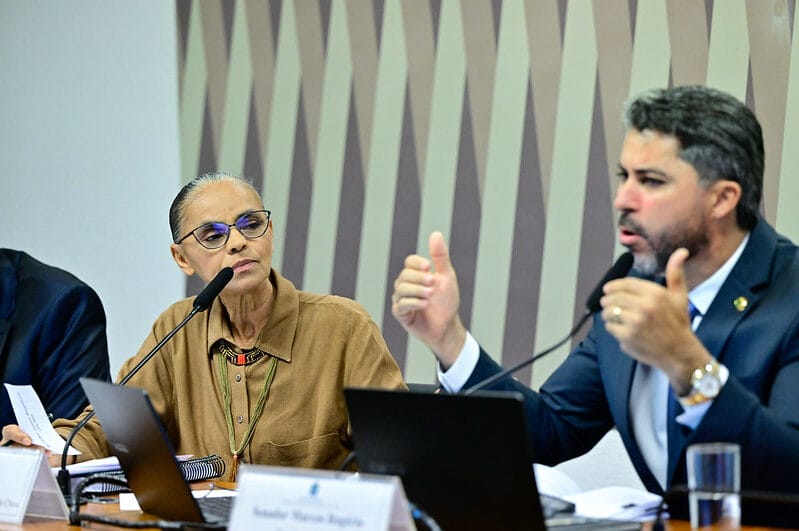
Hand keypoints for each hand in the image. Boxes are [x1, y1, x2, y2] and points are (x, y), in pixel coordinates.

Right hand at [392, 231, 466, 367]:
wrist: (447, 326)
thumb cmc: (446, 301)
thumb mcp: (446, 276)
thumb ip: (440, 257)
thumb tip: (435, 234)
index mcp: (416, 275)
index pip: (409, 262)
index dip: (416, 262)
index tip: (428, 266)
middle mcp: (406, 285)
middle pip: (404, 275)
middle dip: (419, 278)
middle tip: (433, 283)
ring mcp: (402, 299)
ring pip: (401, 289)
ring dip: (417, 290)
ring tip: (430, 295)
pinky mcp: (401, 314)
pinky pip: (400, 305)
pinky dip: (413, 303)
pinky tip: (425, 305)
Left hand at [600, 248, 710, 392]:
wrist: (680, 352)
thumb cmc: (678, 324)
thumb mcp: (680, 296)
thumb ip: (676, 273)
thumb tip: (681, 251)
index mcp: (655, 293)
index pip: (625, 283)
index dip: (613, 286)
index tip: (608, 289)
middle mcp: (645, 306)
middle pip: (613, 297)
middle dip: (608, 300)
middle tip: (607, 304)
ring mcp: (635, 322)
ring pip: (609, 311)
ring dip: (608, 314)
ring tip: (614, 316)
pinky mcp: (627, 336)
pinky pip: (610, 327)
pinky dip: (613, 328)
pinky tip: (621, 329)